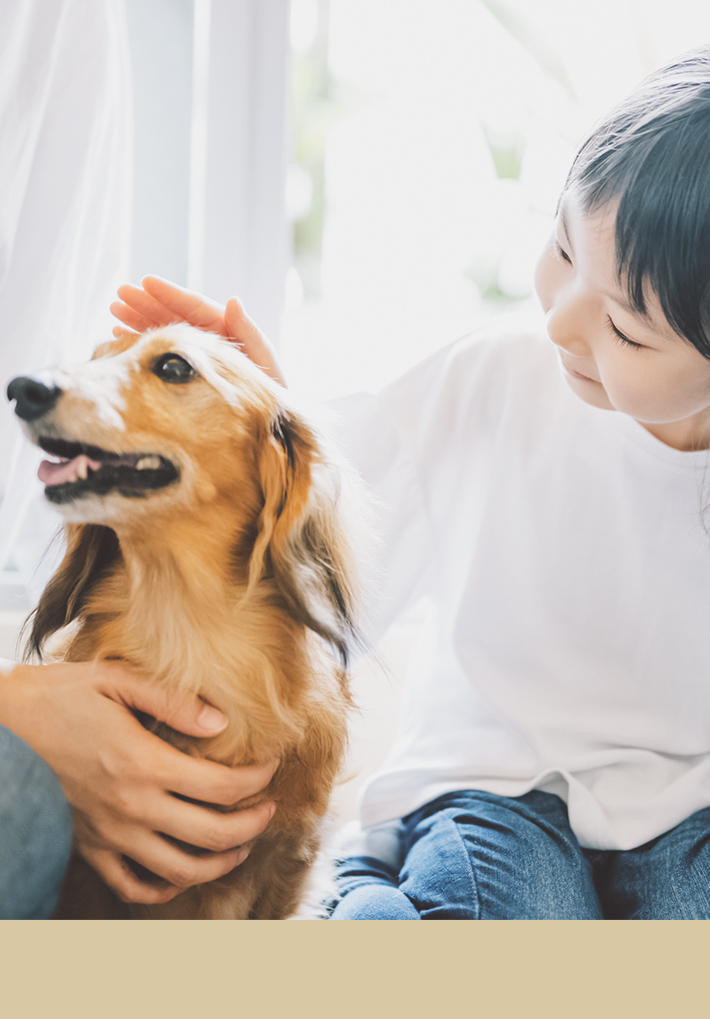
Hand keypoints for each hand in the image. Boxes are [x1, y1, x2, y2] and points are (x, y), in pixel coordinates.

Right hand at [0, 660, 277, 904]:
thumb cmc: (56, 696)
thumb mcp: (114, 680)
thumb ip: (173, 701)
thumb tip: (222, 721)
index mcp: (144, 763)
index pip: (223, 786)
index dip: (258, 780)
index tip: (271, 766)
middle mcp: (131, 807)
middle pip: (214, 834)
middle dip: (254, 824)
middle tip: (269, 809)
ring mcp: (110, 834)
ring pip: (181, 869)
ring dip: (222, 862)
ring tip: (242, 845)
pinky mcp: (89, 847)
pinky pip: (132, 886)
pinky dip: (165, 888)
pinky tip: (184, 871)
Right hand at [110, 276, 286, 386]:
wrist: (268, 430)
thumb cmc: (271, 397)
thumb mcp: (265, 363)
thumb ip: (250, 333)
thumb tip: (233, 300)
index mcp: (228, 332)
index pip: (195, 307)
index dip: (170, 294)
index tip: (146, 282)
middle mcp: (209, 340)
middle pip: (174, 315)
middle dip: (147, 303)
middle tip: (121, 293)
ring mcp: (196, 357)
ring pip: (164, 331)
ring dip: (139, 320)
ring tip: (115, 310)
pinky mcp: (186, 376)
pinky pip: (160, 354)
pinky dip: (141, 343)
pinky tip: (121, 336)